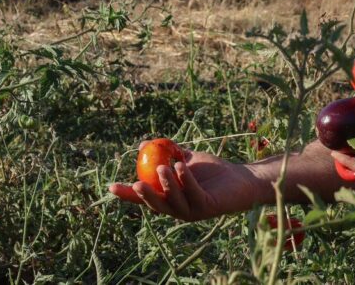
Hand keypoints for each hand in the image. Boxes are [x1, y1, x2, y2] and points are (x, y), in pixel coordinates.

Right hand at [109, 145, 263, 221]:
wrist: (243, 178)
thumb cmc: (214, 171)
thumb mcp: (186, 159)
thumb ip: (167, 154)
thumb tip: (143, 144)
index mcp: (171, 198)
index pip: (145, 199)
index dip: (128, 195)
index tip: (111, 186)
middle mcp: (179, 209)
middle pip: (156, 205)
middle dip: (145, 196)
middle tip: (136, 183)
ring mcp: (193, 211)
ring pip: (174, 201)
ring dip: (167, 183)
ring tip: (163, 166)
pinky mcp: (207, 207)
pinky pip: (192, 193)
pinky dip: (185, 178)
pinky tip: (181, 165)